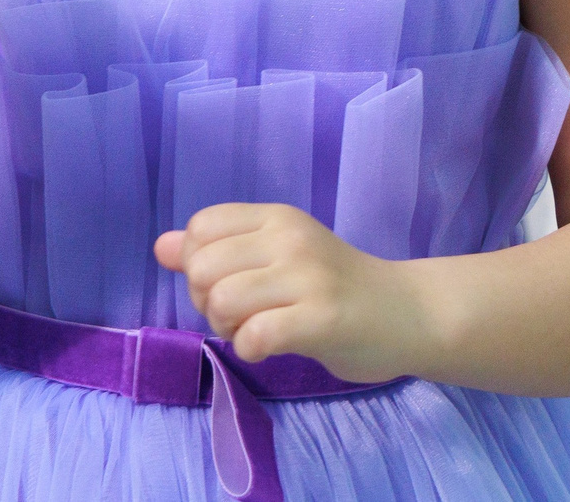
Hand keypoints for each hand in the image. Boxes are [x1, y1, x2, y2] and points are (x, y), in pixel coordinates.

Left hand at [155, 203, 419, 382]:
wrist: (408, 313)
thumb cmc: (337, 287)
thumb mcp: (276, 256)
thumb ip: (220, 250)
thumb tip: (161, 246)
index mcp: (276, 218)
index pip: (201, 228)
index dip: (199, 264)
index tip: (230, 284)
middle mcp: (289, 239)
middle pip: (203, 268)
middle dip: (208, 304)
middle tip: (242, 316)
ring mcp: (308, 277)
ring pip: (223, 301)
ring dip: (229, 329)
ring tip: (257, 331)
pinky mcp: (323, 318)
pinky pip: (255, 335)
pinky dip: (250, 349)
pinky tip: (269, 348)